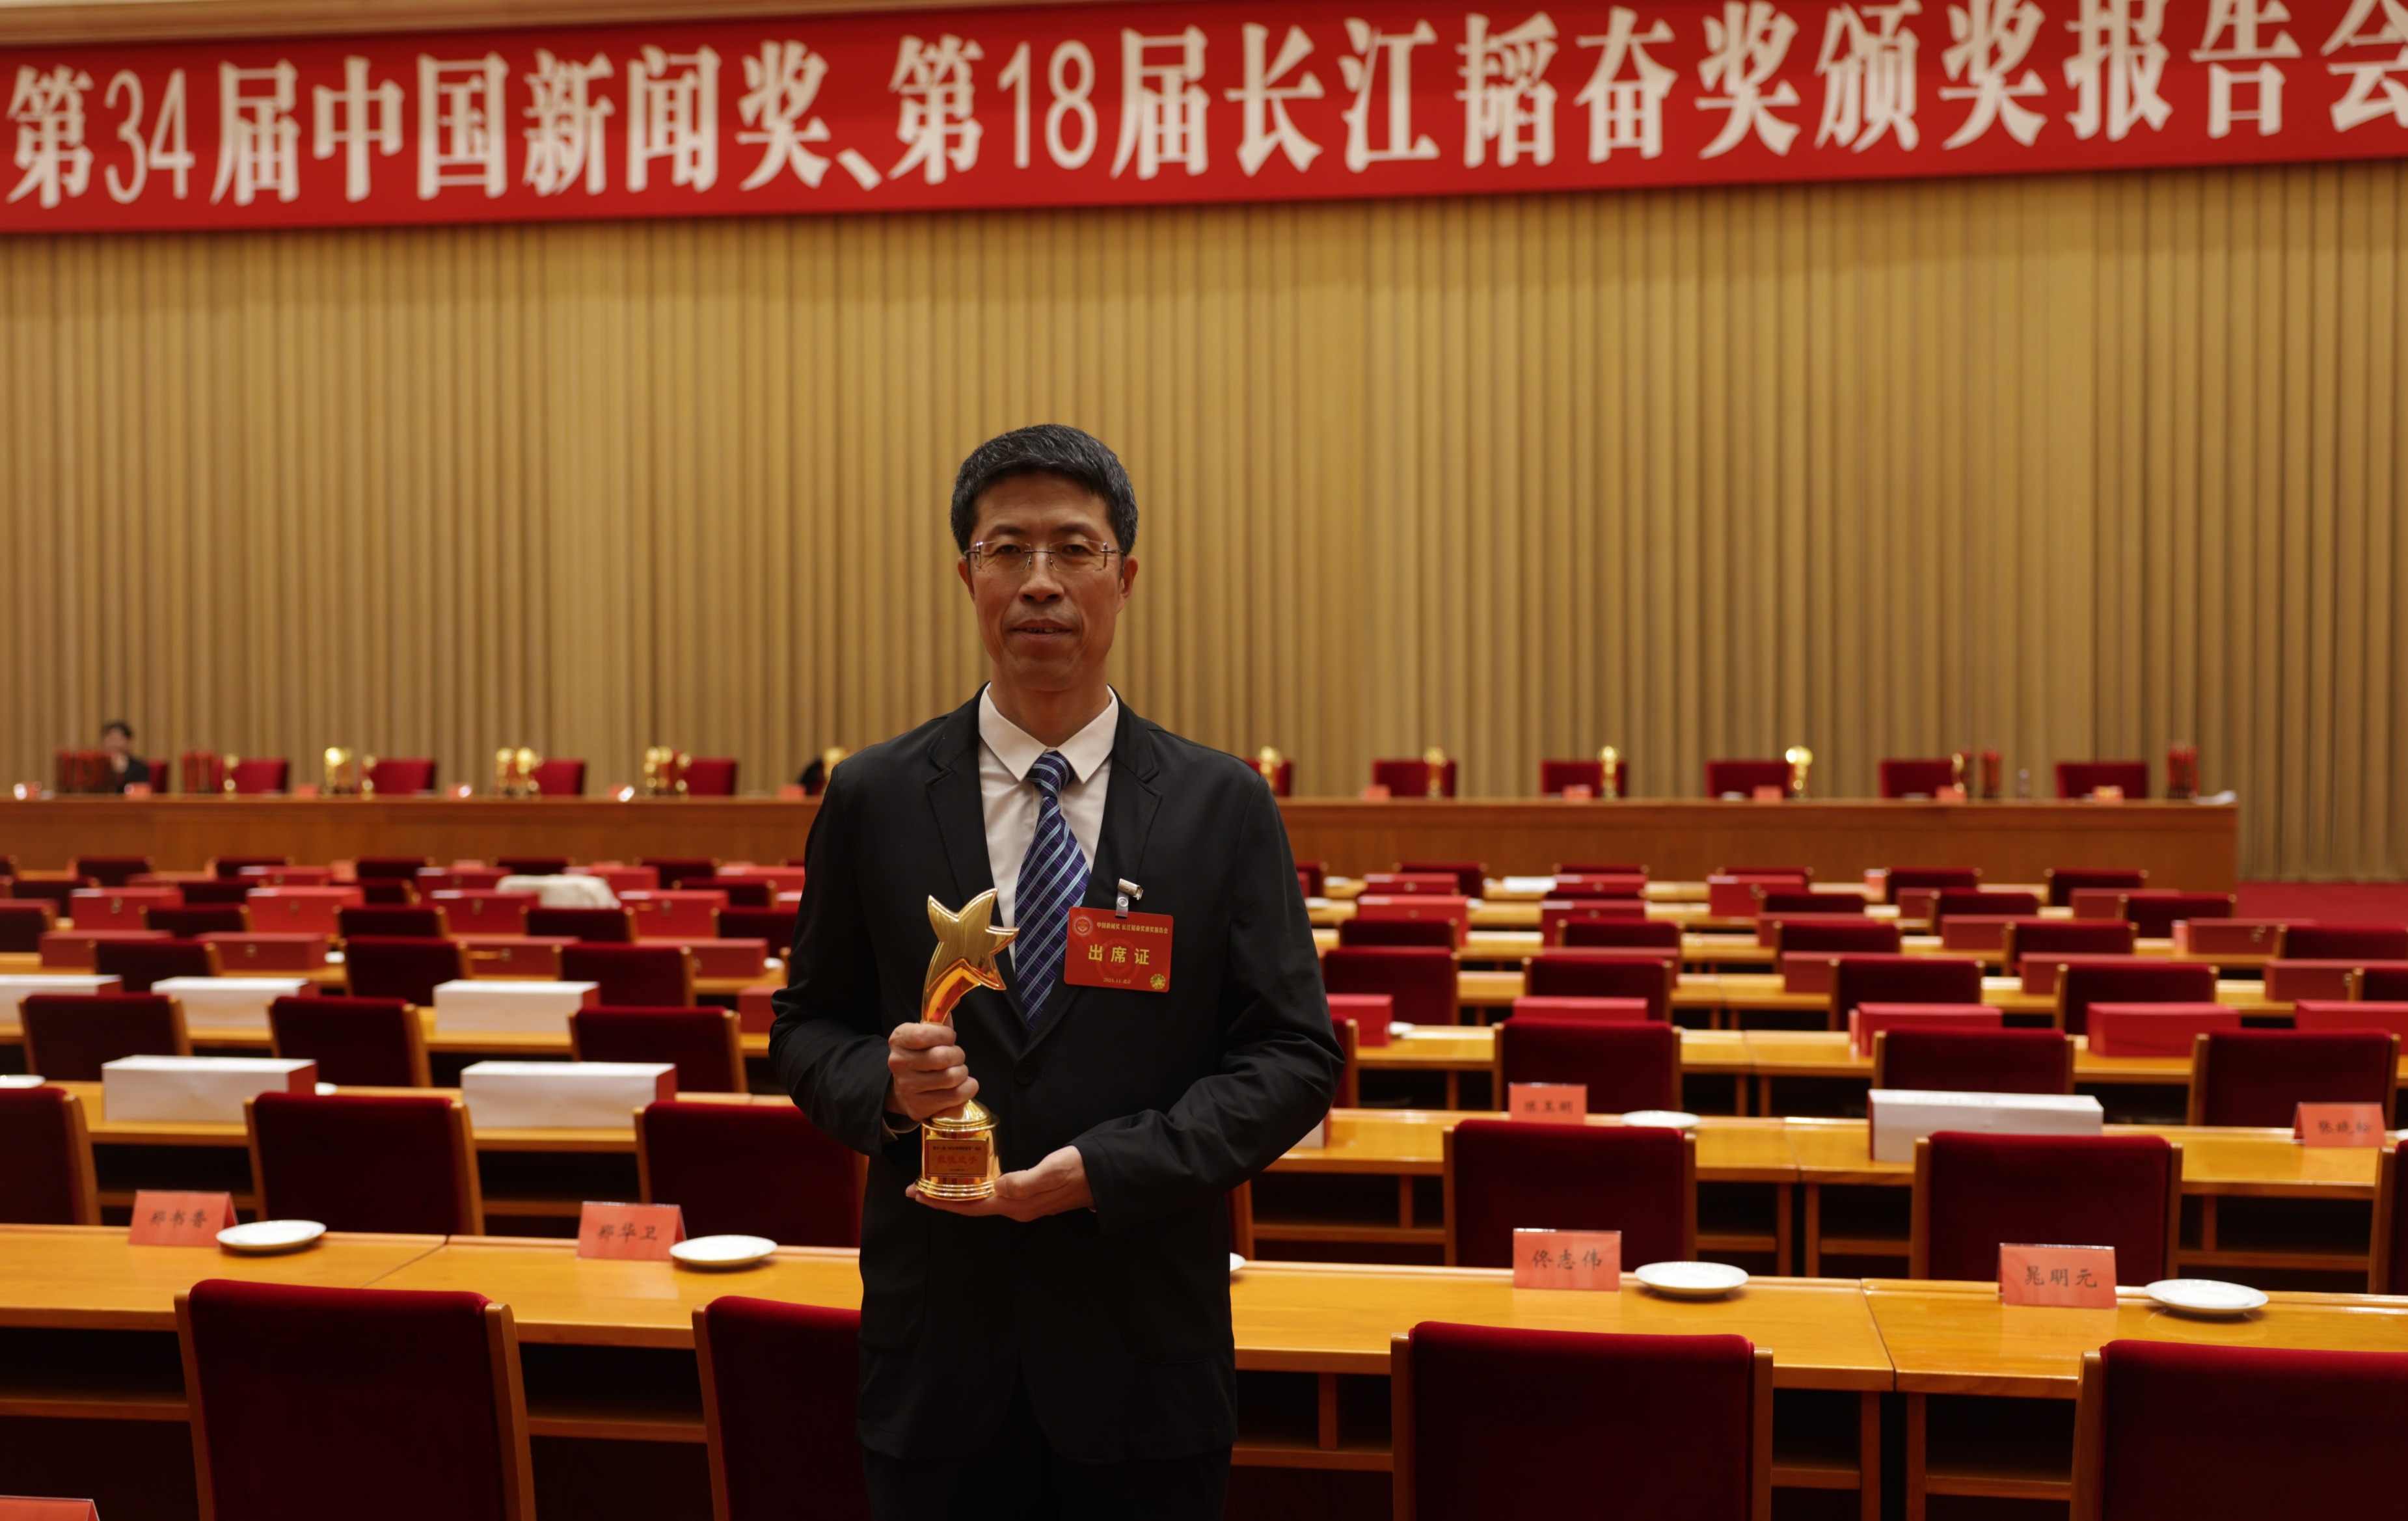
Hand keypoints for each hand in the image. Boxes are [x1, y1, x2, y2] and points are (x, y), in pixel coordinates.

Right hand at [883, 1021, 977, 1123]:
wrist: (904, 1088)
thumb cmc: (921, 1055)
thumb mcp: (925, 1032)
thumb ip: (940, 1018)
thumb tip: (955, 999)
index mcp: (899, 1040)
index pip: (928, 1033)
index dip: (946, 1035)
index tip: (948, 1038)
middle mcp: (899, 1064)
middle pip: (944, 1057)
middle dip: (958, 1055)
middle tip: (956, 1057)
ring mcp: (907, 1088)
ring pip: (952, 1078)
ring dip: (963, 1072)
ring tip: (957, 1071)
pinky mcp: (919, 1108)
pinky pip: (956, 1097)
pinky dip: (967, 1089)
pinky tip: (961, 1086)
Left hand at [908, 1145, 1092, 1220]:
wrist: (1104, 1176)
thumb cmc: (1080, 1170)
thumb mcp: (1054, 1171)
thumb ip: (1027, 1182)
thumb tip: (999, 1187)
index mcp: (1017, 1204)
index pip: (971, 1206)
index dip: (943, 1202)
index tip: (919, 1194)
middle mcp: (1016, 1207)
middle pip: (970, 1206)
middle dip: (942, 1198)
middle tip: (917, 1186)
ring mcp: (1023, 1202)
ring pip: (979, 1200)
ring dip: (956, 1193)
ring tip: (936, 1182)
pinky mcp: (1028, 1193)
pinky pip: (992, 1193)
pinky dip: (974, 1187)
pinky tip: (970, 1177)